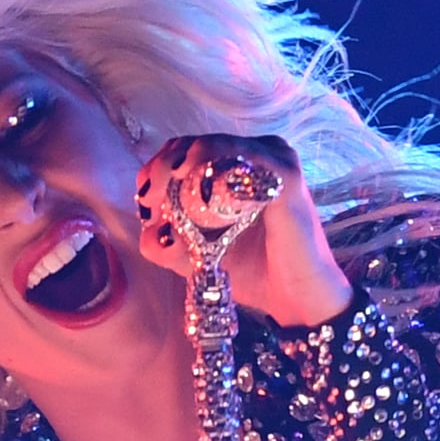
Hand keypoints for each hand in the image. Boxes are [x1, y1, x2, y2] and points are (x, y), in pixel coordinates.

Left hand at [136, 136, 352, 327]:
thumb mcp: (194, 255)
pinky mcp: (286, 176)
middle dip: (163, 170)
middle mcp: (259, 152)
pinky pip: (242, 163)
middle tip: (151, 203)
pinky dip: (214, 181)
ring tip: (172, 206)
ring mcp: (275, 160)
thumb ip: (164, 240)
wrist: (294, 298)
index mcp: (238, 163)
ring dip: (183, 174)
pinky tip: (204, 208)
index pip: (184, 148)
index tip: (146, 203)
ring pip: (213, 146)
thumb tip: (147, 226)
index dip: (157, 169)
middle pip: (193, 142)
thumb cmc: (251, 271)